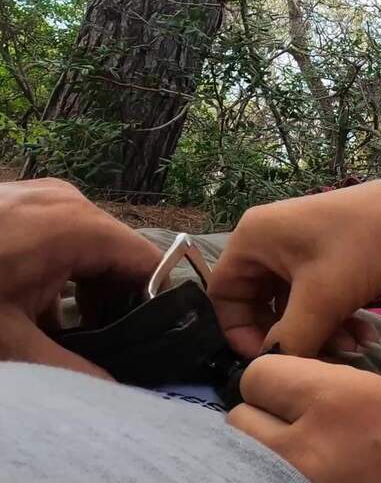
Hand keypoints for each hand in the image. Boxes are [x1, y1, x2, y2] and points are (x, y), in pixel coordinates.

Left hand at [0, 178, 161, 376]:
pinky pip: (59, 238)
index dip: (156, 305)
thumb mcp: (9, 342)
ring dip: (85, 292)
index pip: (147, 262)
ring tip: (64, 333)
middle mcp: (68, 202)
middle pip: (118, 255)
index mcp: (77, 226)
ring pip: (89, 248)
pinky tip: (33, 309)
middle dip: (115, 304)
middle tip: (104, 348)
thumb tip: (114, 394)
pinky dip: (58, 274)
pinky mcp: (18, 202)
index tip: (150, 344)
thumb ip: (71, 371)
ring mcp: (40, 197)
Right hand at [208, 176, 380, 357]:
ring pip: (294, 303)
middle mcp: (270, 238)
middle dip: (290, 335)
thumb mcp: (322, 300)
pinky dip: (335, 316)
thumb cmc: (365, 246)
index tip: (270, 359)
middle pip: (261, 303)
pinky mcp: (329, 252)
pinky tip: (364, 335)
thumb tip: (269, 369)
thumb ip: (288, 340)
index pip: (224, 295)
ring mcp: (302, 244)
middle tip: (320, 359)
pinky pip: (317, 293)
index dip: (241, 333)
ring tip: (354, 349)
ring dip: (319, 331)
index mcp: (252, 238)